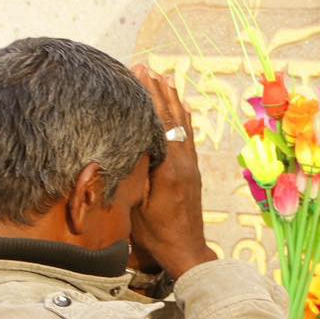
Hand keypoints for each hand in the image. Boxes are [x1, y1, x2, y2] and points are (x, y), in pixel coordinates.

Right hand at [131, 65, 215, 279]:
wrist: (186, 251)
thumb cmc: (156, 234)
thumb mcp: (137, 206)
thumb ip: (135, 174)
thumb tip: (126, 144)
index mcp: (168, 168)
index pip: (158, 123)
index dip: (148, 97)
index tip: (138, 75)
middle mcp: (184, 162)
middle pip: (172, 118)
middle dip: (159, 91)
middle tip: (146, 67)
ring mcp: (191, 166)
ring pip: (182, 124)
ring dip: (172, 99)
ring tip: (164, 77)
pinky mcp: (192, 171)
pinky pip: (188, 137)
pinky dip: (183, 117)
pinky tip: (181, 107)